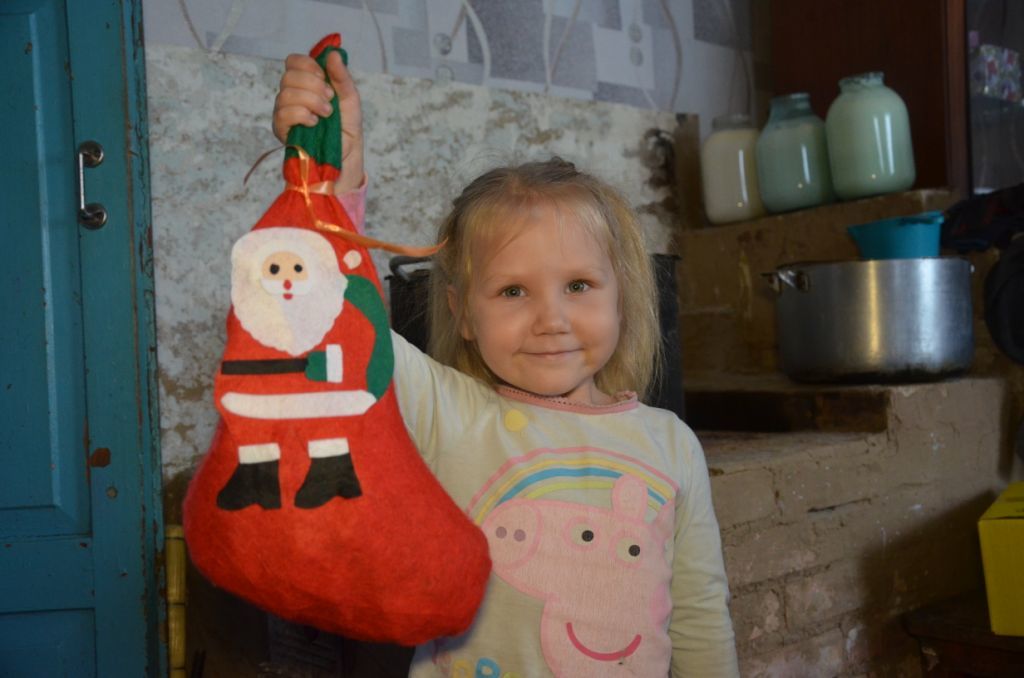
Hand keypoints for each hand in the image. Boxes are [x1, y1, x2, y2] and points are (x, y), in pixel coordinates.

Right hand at [272, 49, 364, 193]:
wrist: (346, 158)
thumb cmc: (346, 129)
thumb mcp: (350, 100)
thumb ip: (342, 77)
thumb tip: (333, 54)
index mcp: (305, 84)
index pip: (293, 62)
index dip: (308, 66)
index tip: (325, 79)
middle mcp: (291, 96)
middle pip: (289, 76)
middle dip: (313, 85)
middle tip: (329, 100)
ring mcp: (284, 113)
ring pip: (286, 93)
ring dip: (310, 101)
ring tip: (326, 114)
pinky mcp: (281, 130)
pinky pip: (283, 114)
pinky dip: (302, 115)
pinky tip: (314, 123)